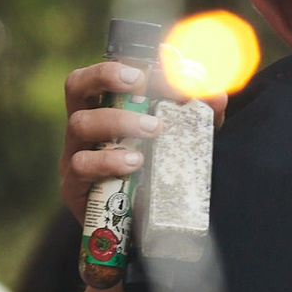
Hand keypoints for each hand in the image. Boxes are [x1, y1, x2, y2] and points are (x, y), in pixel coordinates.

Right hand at [58, 61, 224, 224]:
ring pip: (80, 124)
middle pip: (76, 85)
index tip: (156, 62)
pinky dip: (109, 161)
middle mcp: (84, 127)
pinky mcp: (74, 187)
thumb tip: (217, 96)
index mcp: (104, 108)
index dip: (124, 62)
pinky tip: (135, 162)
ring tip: (153, 129)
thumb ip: (197, 118)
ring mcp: (74, 155)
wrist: (140, 230)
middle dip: (106, 75)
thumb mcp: (180, 141)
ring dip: (119, 121)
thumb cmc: (153, 174)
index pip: (103, 73)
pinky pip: (81, 165)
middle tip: (140, 81)